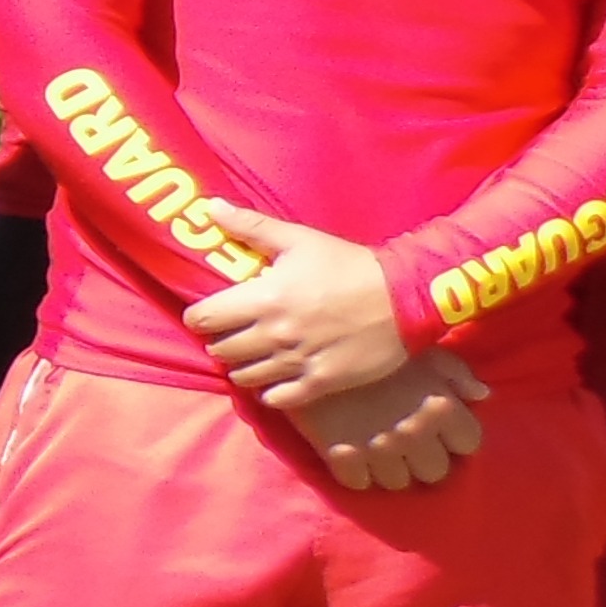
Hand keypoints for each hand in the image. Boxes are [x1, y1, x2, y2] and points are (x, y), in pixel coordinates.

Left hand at [184, 208, 411, 403]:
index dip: (200, 317)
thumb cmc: (349, 265)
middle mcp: (275, 333)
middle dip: (220, 342)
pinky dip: (270, 392)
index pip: (203, 318)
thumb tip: (210, 207)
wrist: (405, 296)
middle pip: (220, 350)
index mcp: (264, 297)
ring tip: (254, 356)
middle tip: (234, 334)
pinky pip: (277, 399)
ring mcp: (297, 361)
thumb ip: (251, 227)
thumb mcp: (300, 240)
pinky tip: (276, 378)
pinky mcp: (321, 382)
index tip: (209, 314)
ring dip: (243, 367)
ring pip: (244, 377)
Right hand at [297, 350, 490, 491]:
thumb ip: (457, 373)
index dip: (456, 437)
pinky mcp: (341, 455)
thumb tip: (483, 396)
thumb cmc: (375, 346)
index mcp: (440, 406)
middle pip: (436, 471)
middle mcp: (414, 432)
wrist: (310, 345)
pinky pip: (360, 483)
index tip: (441, 430)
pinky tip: (355, 454)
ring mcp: (377, 448)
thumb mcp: (424, 349)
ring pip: (398, 482)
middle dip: (426, 458)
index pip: (469, 444)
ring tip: (382, 451)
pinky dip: (358, 472)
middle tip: (411, 444)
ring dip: (392, 468)